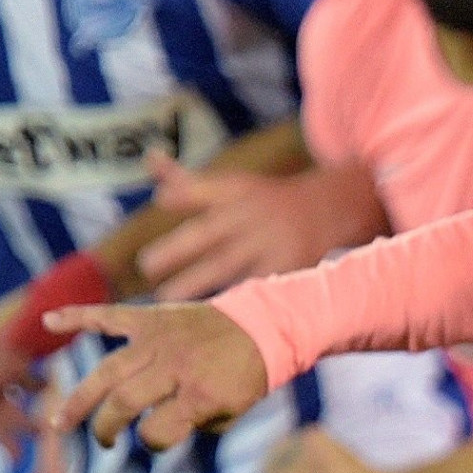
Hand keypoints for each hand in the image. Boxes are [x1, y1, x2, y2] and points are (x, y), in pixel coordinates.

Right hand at [42, 299, 273, 448]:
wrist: (265, 325)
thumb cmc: (246, 376)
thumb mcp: (232, 412)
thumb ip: (194, 425)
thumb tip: (150, 430)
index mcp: (201, 394)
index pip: (157, 431)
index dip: (153, 442)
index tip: (157, 440)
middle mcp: (176, 366)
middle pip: (124, 400)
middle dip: (106, 427)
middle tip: (104, 441)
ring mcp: (159, 339)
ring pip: (109, 370)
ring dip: (80, 399)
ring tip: (58, 423)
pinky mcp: (151, 317)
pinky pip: (108, 315)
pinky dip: (77, 316)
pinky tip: (48, 321)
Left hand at [137, 149, 383, 303]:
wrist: (326, 210)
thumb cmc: (261, 201)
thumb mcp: (230, 185)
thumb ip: (187, 180)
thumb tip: (150, 157)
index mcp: (233, 191)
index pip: (204, 189)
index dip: (183, 194)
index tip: (162, 201)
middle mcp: (250, 214)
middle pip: (210, 232)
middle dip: (177, 249)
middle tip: (146, 265)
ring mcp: (269, 243)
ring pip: (227, 265)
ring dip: (195, 282)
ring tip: (165, 299)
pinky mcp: (285, 268)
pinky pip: (252, 287)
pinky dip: (231, 300)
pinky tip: (207, 316)